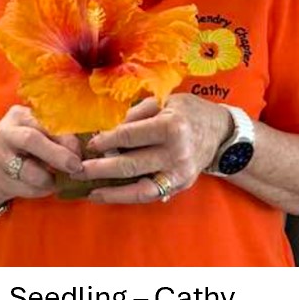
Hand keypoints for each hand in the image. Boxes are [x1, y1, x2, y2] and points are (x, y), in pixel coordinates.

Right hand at [0, 105, 86, 206]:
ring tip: (61, 180)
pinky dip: (42, 190)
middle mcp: (6, 131)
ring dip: (50, 178)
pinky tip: (48, 186)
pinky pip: (26, 187)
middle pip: (32, 139)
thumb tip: (87, 148)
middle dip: (58, 155)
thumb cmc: (26, 150)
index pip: (45, 121)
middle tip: (76, 167)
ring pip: (28, 169)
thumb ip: (57, 136)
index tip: (81, 152)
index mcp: (20, 114)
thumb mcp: (39, 135)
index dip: (67, 138)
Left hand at [77, 93, 228, 205]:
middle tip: (78, 170)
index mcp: (171, 126)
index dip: (106, 140)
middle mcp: (175, 153)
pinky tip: (109, 195)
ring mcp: (178, 173)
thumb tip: (107, 128)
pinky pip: (149, 195)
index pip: (130, 136)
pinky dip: (127, 197)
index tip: (89, 144)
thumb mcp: (165, 102)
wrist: (220, 132)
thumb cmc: (188, 112)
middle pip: (130, 164)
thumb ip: (136, 114)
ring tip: (90, 191)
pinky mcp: (179, 186)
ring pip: (139, 188)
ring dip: (111, 191)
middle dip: (100, 168)